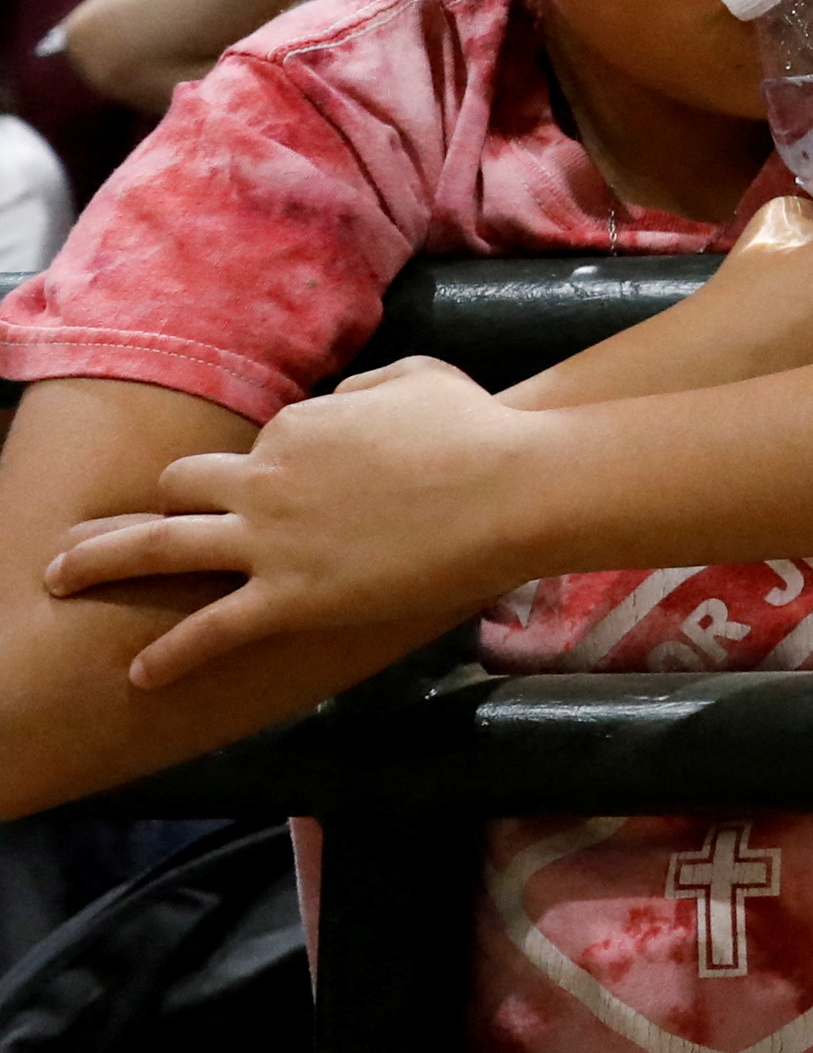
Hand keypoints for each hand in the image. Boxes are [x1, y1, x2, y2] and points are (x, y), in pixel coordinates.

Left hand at [45, 358, 551, 687]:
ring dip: (100, 560)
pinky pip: (209, 629)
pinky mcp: (288, 598)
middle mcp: (264, 478)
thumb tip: (346, 402)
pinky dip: (170, 654)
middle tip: (144, 523)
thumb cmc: (481, 431)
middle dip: (167, 500)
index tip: (305, 487)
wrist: (511, 489)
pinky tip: (140, 674)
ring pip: (159, 546)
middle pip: (184, 484)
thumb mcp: (420, 378)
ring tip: (60, 577)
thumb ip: (369, 386)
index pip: (263, 443)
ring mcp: (269, 540)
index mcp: (297, 425)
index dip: (280, 465)